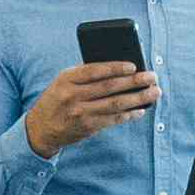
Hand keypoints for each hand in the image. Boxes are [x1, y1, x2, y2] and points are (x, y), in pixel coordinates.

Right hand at [20, 59, 159, 157]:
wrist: (40, 128)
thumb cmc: (58, 99)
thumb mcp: (64, 82)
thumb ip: (86, 75)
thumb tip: (121, 69)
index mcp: (66, 79)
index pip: (94, 70)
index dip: (115, 68)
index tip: (134, 66)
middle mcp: (73, 96)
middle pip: (109, 87)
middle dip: (134, 81)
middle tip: (152, 77)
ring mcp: (80, 113)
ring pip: (115, 104)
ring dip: (138, 99)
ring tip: (154, 93)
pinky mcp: (88, 127)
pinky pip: (113, 120)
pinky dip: (129, 114)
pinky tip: (141, 109)